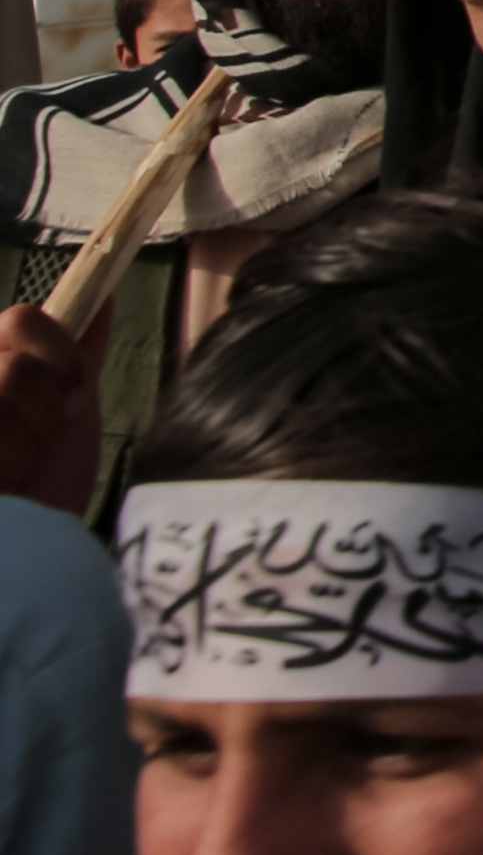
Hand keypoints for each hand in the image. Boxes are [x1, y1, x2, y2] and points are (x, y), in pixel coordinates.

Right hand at [0, 309, 102, 517]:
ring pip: (9, 380)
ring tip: (17, 469)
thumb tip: (102, 299)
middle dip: (48, 403)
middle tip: (39, 442)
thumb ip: (75, 356)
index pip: (22, 319)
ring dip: (31, 435)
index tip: (70, 394)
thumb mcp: (69, 413)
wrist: (33, 555)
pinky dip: (12, 455)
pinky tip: (5, 483)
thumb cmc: (48, 487)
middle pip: (19, 355)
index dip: (59, 356)